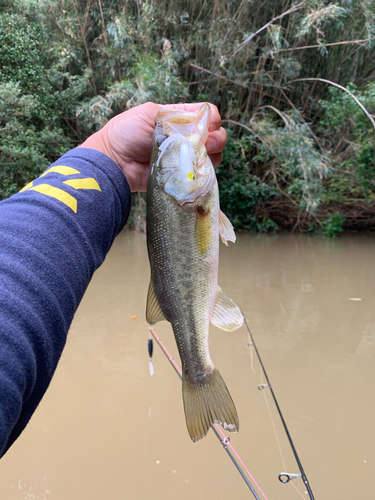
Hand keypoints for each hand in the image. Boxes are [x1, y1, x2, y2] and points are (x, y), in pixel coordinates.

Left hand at [78, 102, 226, 191]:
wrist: (113, 162)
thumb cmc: (126, 133)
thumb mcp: (150, 114)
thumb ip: (176, 114)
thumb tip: (202, 122)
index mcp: (179, 119)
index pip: (207, 116)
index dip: (211, 120)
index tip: (205, 126)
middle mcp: (185, 138)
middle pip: (216, 136)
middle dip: (215, 138)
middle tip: (202, 143)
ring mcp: (184, 158)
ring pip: (213, 156)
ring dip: (211, 155)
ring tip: (198, 156)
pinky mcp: (181, 176)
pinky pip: (202, 175)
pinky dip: (204, 171)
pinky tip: (194, 169)